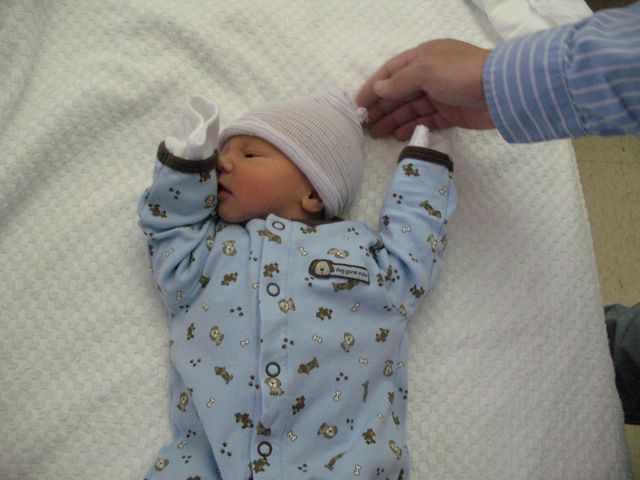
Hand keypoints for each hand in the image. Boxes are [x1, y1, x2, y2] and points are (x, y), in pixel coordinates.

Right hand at [356, 39, 493, 139]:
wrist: (501, 90)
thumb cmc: (460, 73)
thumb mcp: (425, 71)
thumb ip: (400, 81)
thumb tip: (379, 89)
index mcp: (422, 58)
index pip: (390, 72)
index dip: (373, 87)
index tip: (358, 105)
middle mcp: (429, 75)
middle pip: (398, 92)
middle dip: (381, 108)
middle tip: (365, 126)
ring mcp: (440, 95)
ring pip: (411, 108)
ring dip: (393, 120)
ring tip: (377, 134)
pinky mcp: (451, 113)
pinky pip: (426, 120)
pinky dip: (412, 127)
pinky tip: (399, 136)